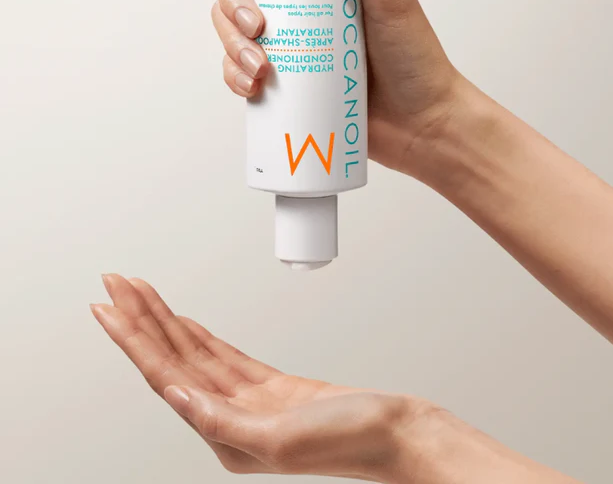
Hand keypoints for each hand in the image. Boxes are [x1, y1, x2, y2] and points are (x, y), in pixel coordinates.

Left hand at [91, 275, 431, 479]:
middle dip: (140, 319)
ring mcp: (248, 403)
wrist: (395, 432)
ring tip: (140, 293)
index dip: (133, 339)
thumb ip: (223, 422)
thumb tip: (176, 396)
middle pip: (172, 359)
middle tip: (114, 283)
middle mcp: (229, 420)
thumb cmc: (352, 440)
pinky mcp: (269, 388)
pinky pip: (222, 356)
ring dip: (165, 321)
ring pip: (194, 354)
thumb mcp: (283, 438)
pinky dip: (198, 335)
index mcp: (225, 436)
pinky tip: (183, 323)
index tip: (107, 307)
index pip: (165, 377)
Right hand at [213, 0, 458, 173]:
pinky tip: (252, 87)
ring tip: (260, 67)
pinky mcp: (284, 84)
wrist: (419, 123)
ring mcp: (288, 46)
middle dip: (232, 6)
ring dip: (231, 46)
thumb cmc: (413, 58)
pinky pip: (241, 75)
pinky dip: (236, 78)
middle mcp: (297, 7)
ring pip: (231, 33)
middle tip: (257, 27)